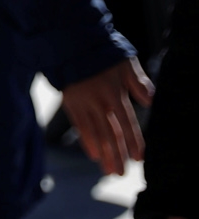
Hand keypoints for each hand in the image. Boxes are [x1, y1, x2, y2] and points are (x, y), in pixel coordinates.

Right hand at [59, 56, 150, 175]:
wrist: (69, 45)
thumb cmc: (101, 53)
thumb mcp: (125, 62)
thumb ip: (138, 82)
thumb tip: (149, 100)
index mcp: (113, 94)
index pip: (126, 123)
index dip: (133, 142)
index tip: (138, 158)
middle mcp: (97, 103)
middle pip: (109, 134)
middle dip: (116, 155)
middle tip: (121, 173)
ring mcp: (81, 104)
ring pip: (94, 134)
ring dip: (102, 153)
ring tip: (108, 170)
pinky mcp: (69, 103)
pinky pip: (79, 127)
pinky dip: (87, 141)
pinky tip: (93, 154)